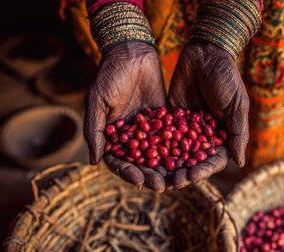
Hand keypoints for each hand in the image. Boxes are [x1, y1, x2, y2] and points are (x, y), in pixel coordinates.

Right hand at [84, 42, 166, 191]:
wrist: (131, 52)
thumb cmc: (108, 75)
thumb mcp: (97, 101)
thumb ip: (95, 130)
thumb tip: (93, 161)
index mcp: (112, 136)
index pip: (119, 161)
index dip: (128, 173)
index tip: (138, 182)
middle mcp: (130, 136)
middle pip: (140, 163)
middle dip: (150, 175)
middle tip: (161, 186)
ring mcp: (148, 129)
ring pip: (158, 153)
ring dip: (166, 167)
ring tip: (177, 178)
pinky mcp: (164, 119)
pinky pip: (172, 137)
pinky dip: (179, 149)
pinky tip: (189, 158)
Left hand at [167, 40, 248, 187]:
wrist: (205, 53)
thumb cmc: (227, 78)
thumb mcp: (237, 105)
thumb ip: (237, 133)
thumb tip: (241, 163)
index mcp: (222, 134)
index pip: (214, 160)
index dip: (204, 171)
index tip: (192, 177)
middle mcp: (204, 135)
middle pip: (194, 160)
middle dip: (184, 172)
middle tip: (172, 181)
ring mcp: (187, 127)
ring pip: (177, 151)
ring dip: (168, 164)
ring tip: (158, 175)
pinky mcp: (171, 117)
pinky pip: (163, 134)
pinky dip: (156, 145)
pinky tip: (145, 155)